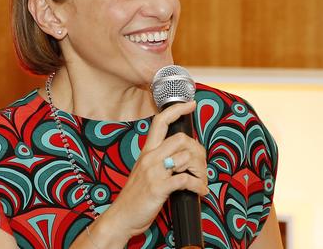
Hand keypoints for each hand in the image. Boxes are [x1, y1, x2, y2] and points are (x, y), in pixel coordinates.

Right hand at [103, 101, 207, 239]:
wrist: (120, 217)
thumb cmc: (134, 197)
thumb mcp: (143, 171)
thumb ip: (158, 160)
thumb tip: (181, 154)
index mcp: (146, 152)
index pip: (160, 122)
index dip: (177, 109)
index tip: (191, 104)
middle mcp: (150, 158)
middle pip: (181, 138)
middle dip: (197, 151)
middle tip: (201, 166)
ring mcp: (154, 172)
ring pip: (186, 157)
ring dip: (201, 171)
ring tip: (201, 181)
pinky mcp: (159, 188)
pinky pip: (186, 180)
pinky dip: (198, 186)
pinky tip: (200, 191)